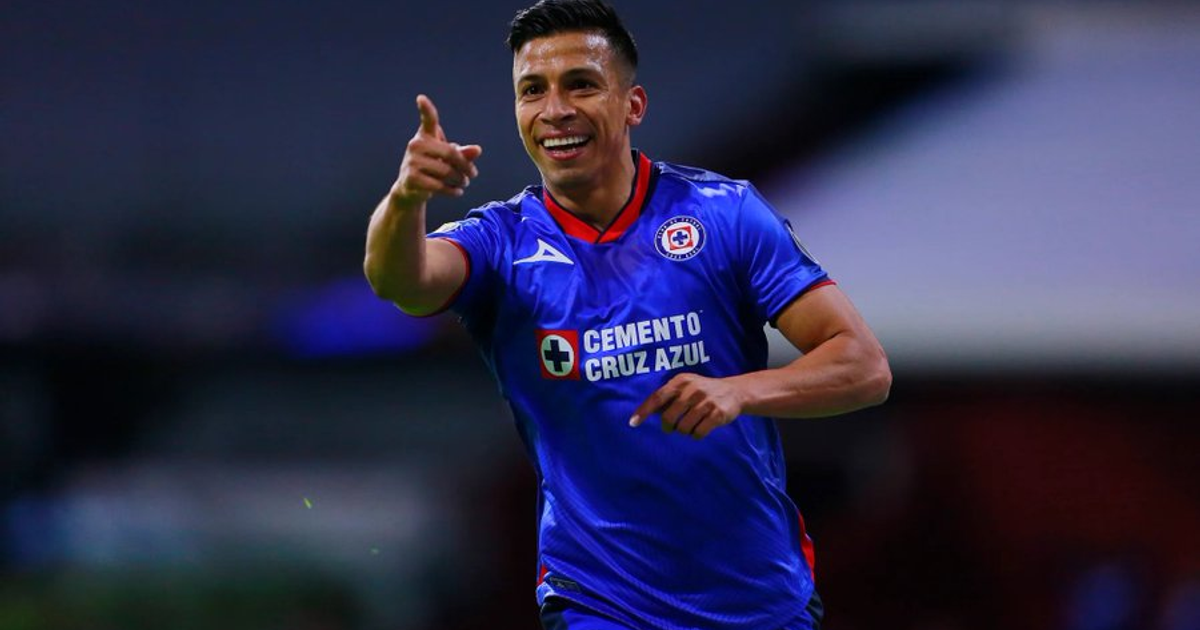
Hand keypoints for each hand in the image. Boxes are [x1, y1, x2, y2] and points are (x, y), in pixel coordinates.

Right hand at [390, 94, 482, 207]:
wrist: (410, 189)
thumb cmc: (432, 168)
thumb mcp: (448, 159)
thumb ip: (463, 153)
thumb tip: (478, 150)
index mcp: (425, 136)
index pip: (427, 120)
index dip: (425, 109)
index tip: (421, 98)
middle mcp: (415, 145)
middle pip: (450, 153)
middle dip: (466, 166)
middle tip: (474, 174)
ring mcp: (411, 162)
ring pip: (446, 171)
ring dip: (460, 179)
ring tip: (464, 183)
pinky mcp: (411, 178)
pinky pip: (439, 185)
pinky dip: (452, 190)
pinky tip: (458, 192)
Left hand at [629, 373, 744, 438]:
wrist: (735, 391)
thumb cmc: (703, 391)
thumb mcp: (686, 386)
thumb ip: (668, 396)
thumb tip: (645, 413)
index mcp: (681, 381)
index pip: (657, 397)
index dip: (644, 411)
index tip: (633, 423)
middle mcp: (692, 389)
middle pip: (669, 417)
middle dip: (669, 427)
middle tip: (673, 427)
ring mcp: (706, 402)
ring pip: (683, 428)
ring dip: (685, 431)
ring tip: (691, 424)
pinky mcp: (717, 414)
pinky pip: (698, 433)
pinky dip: (696, 435)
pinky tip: (701, 428)